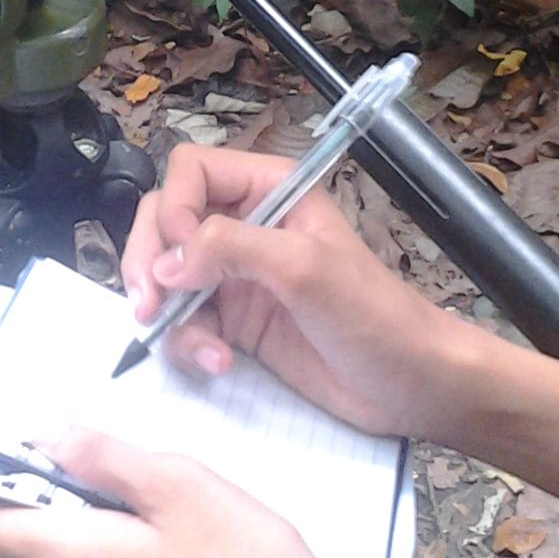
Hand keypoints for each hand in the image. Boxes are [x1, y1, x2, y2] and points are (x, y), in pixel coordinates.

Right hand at [120, 142, 476, 442]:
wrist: (410, 385)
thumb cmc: (375, 315)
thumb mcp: (305, 268)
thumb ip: (232, 248)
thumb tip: (167, 262)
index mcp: (271, 191)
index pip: (191, 171)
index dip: (174, 210)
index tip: (178, 259)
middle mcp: (247, 226)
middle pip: (165, 222)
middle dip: (151, 264)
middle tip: (148, 306)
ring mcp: (237, 277)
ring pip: (167, 278)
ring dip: (170, 316)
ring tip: (203, 349)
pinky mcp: (236, 323)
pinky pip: (184, 323)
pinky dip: (189, 345)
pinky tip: (218, 363)